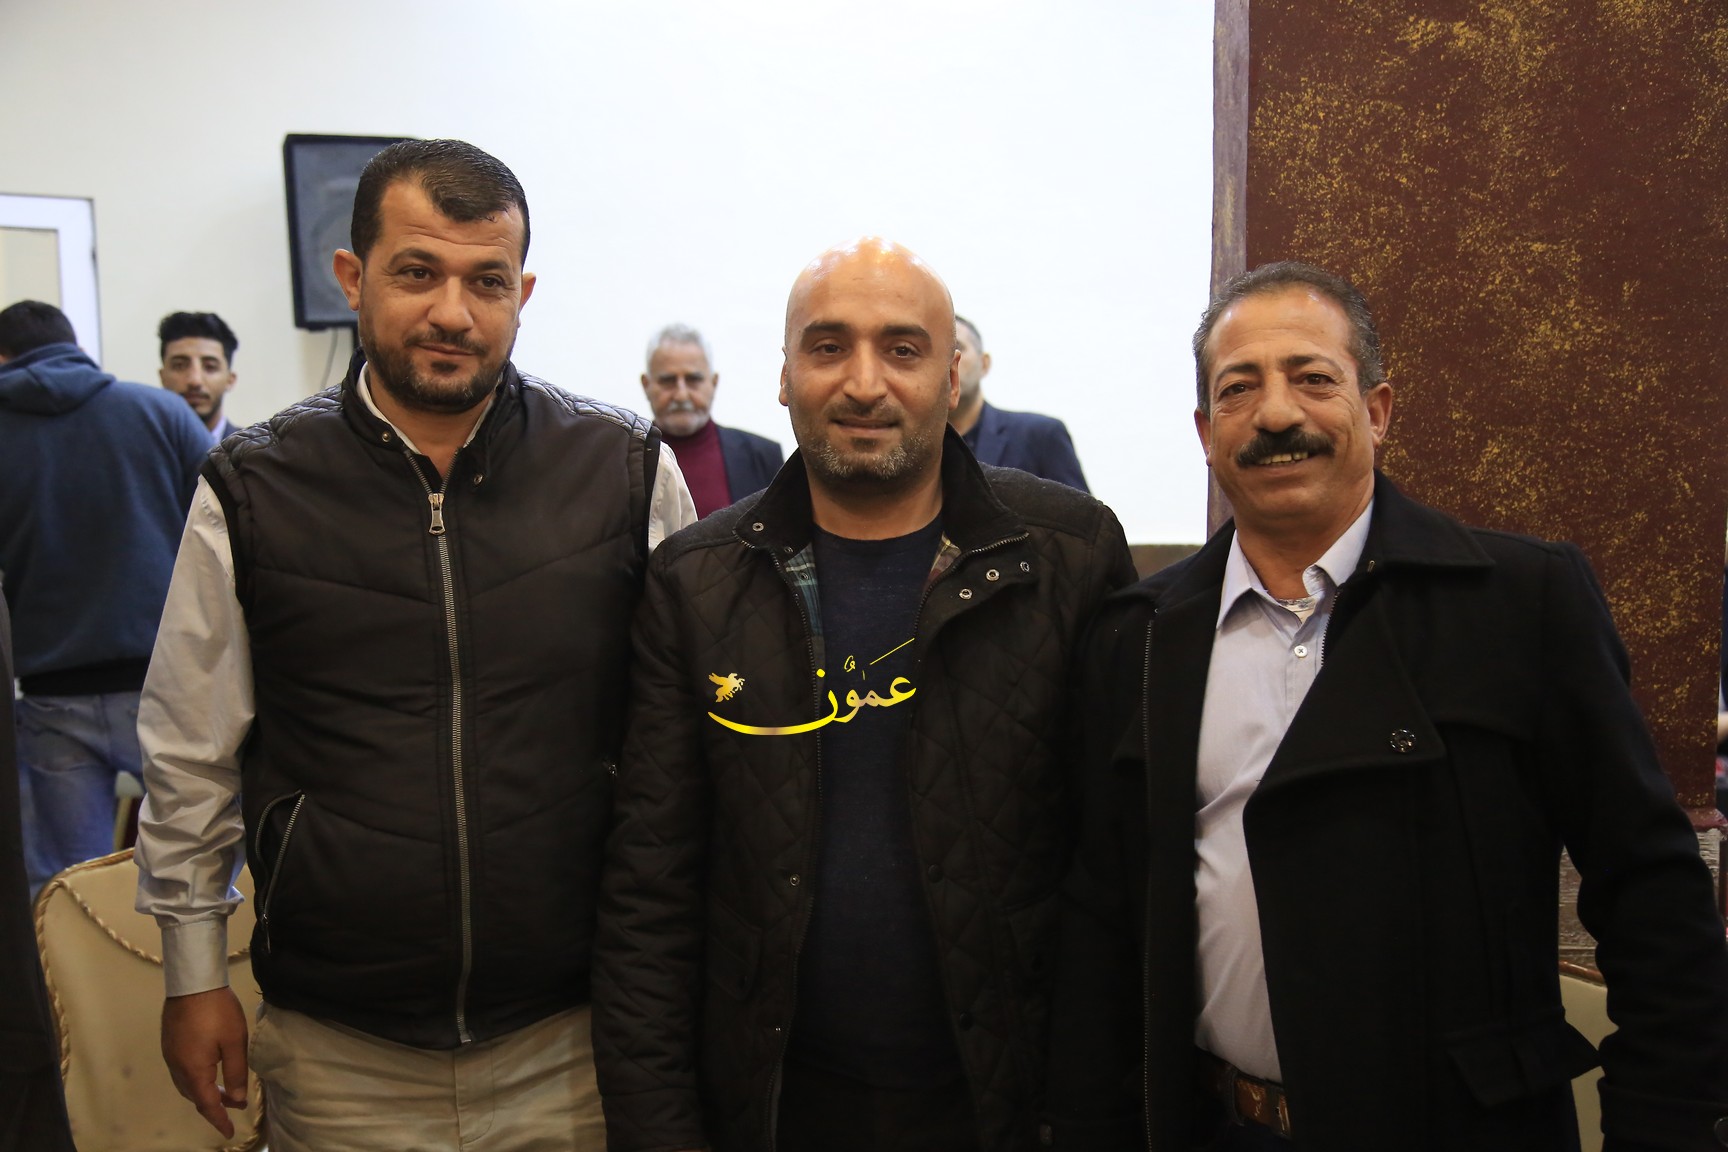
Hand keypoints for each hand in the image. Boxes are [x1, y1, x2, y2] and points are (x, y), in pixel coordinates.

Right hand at [161, 987, 249, 1137]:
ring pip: (187, 1085)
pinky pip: (182, 1073)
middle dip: (213, 1105)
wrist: (192, 983)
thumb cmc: (217, 1011)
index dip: (219, 1120)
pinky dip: (196, 1080)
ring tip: (224, 1092)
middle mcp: (178, 1068)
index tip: (229, 1132)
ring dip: (204, 1093)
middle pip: (195, 1096)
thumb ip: (236, 1072)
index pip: (207, 1104)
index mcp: (194, 1070)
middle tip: (235, 1106)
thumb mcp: (234, 1042)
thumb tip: (236, 1099)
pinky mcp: (170, 1045)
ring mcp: (171, 1056)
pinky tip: (208, 1072)